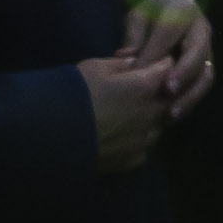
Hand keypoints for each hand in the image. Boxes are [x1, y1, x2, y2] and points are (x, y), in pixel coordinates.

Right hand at [78, 52, 172, 171]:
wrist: (53, 136)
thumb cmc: (75, 93)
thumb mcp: (96, 67)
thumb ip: (122, 64)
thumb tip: (135, 62)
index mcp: (144, 87)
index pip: (169, 68)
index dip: (163, 63)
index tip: (155, 63)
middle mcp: (149, 114)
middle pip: (169, 100)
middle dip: (162, 92)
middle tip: (147, 88)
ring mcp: (141, 140)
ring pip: (159, 126)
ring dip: (153, 117)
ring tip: (135, 113)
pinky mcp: (130, 160)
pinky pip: (144, 148)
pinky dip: (139, 140)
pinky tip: (125, 135)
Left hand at [118, 0, 214, 121]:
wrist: (168, 15)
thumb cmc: (150, 17)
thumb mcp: (137, 18)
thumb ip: (133, 37)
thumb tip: (126, 59)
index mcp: (183, 9)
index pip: (170, 31)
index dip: (154, 53)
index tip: (137, 75)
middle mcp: (201, 28)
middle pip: (198, 51)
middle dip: (184, 72)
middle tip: (167, 92)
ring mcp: (207, 50)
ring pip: (206, 73)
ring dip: (190, 95)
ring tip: (171, 113)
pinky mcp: (206, 68)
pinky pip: (203, 87)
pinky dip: (189, 103)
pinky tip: (170, 117)